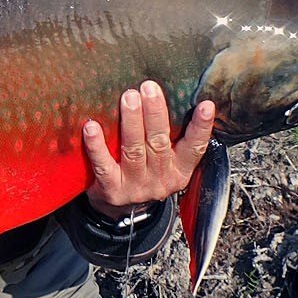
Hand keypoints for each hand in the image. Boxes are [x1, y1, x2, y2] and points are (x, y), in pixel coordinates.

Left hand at [82, 81, 214, 219]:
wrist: (118, 209)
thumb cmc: (143, 172)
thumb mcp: (167, 160)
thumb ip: (172, 135)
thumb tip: (177, 93)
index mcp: (180, 170)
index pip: (195, 148)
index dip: (201, 127)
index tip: (206, 105)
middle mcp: (161, 179)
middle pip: (159, 144)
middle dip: (155, 114)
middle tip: (149, 88)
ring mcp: (136, 186)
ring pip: (134, 151)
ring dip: (132, 122)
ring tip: (129, 98)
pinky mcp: (112, 190)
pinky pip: (104, 165)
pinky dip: (97, 145)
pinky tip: (91, 126)